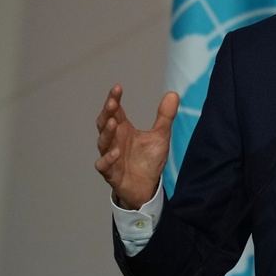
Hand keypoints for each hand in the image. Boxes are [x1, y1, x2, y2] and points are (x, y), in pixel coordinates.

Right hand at [94, 84, 178, 209]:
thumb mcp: (160, 136)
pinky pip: (104, 165)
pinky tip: (116, 152)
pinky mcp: (111, 173)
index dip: (114, 99)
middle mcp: (114, 141)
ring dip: (107, 132)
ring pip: (103, 142)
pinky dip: (108, 158)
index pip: (115, 111)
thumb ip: (165, 116)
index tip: (118, 87)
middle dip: (107, 112)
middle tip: (113, 102)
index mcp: (123, 130)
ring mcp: (110, 156)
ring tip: (113, 122)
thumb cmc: (149, 160)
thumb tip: (173, 93)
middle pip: (104, 123)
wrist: (147, 187)